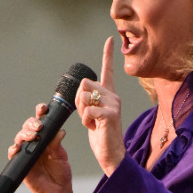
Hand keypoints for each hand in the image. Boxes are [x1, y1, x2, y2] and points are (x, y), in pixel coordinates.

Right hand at [10, 106, 74, 192]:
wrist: (57, 191)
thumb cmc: (60, 172)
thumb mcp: (61, 156)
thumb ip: (57, 144)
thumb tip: (60, 131)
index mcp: (45, 138)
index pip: (41, 121)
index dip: (40, 113)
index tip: (42, 109)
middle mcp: (34, 143)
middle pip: (28, 127)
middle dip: (31, 123)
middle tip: (39, 126)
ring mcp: (26, 152)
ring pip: (20, 138)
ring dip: (23, 134)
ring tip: (31, 135)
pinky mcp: (20, 163)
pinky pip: (13, 154)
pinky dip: (13, 150)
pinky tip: (17, 148)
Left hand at [76, 37, 126, 175]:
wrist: (110, 153)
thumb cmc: (101, 134)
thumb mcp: (92, 113)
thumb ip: (88, 100)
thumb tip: (81, 91)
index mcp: (109, 94)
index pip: (108, 70)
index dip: (108, 54)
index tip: (110, 39)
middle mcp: (113, 95)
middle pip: (84, 83)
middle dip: (79, 100)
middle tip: (89, 115)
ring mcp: (113, 103)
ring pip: (84, 96)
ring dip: (82, 111)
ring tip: (93, 121)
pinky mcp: (110, 113)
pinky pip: (87, 110)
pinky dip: (85, 120)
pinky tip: (95, 127)